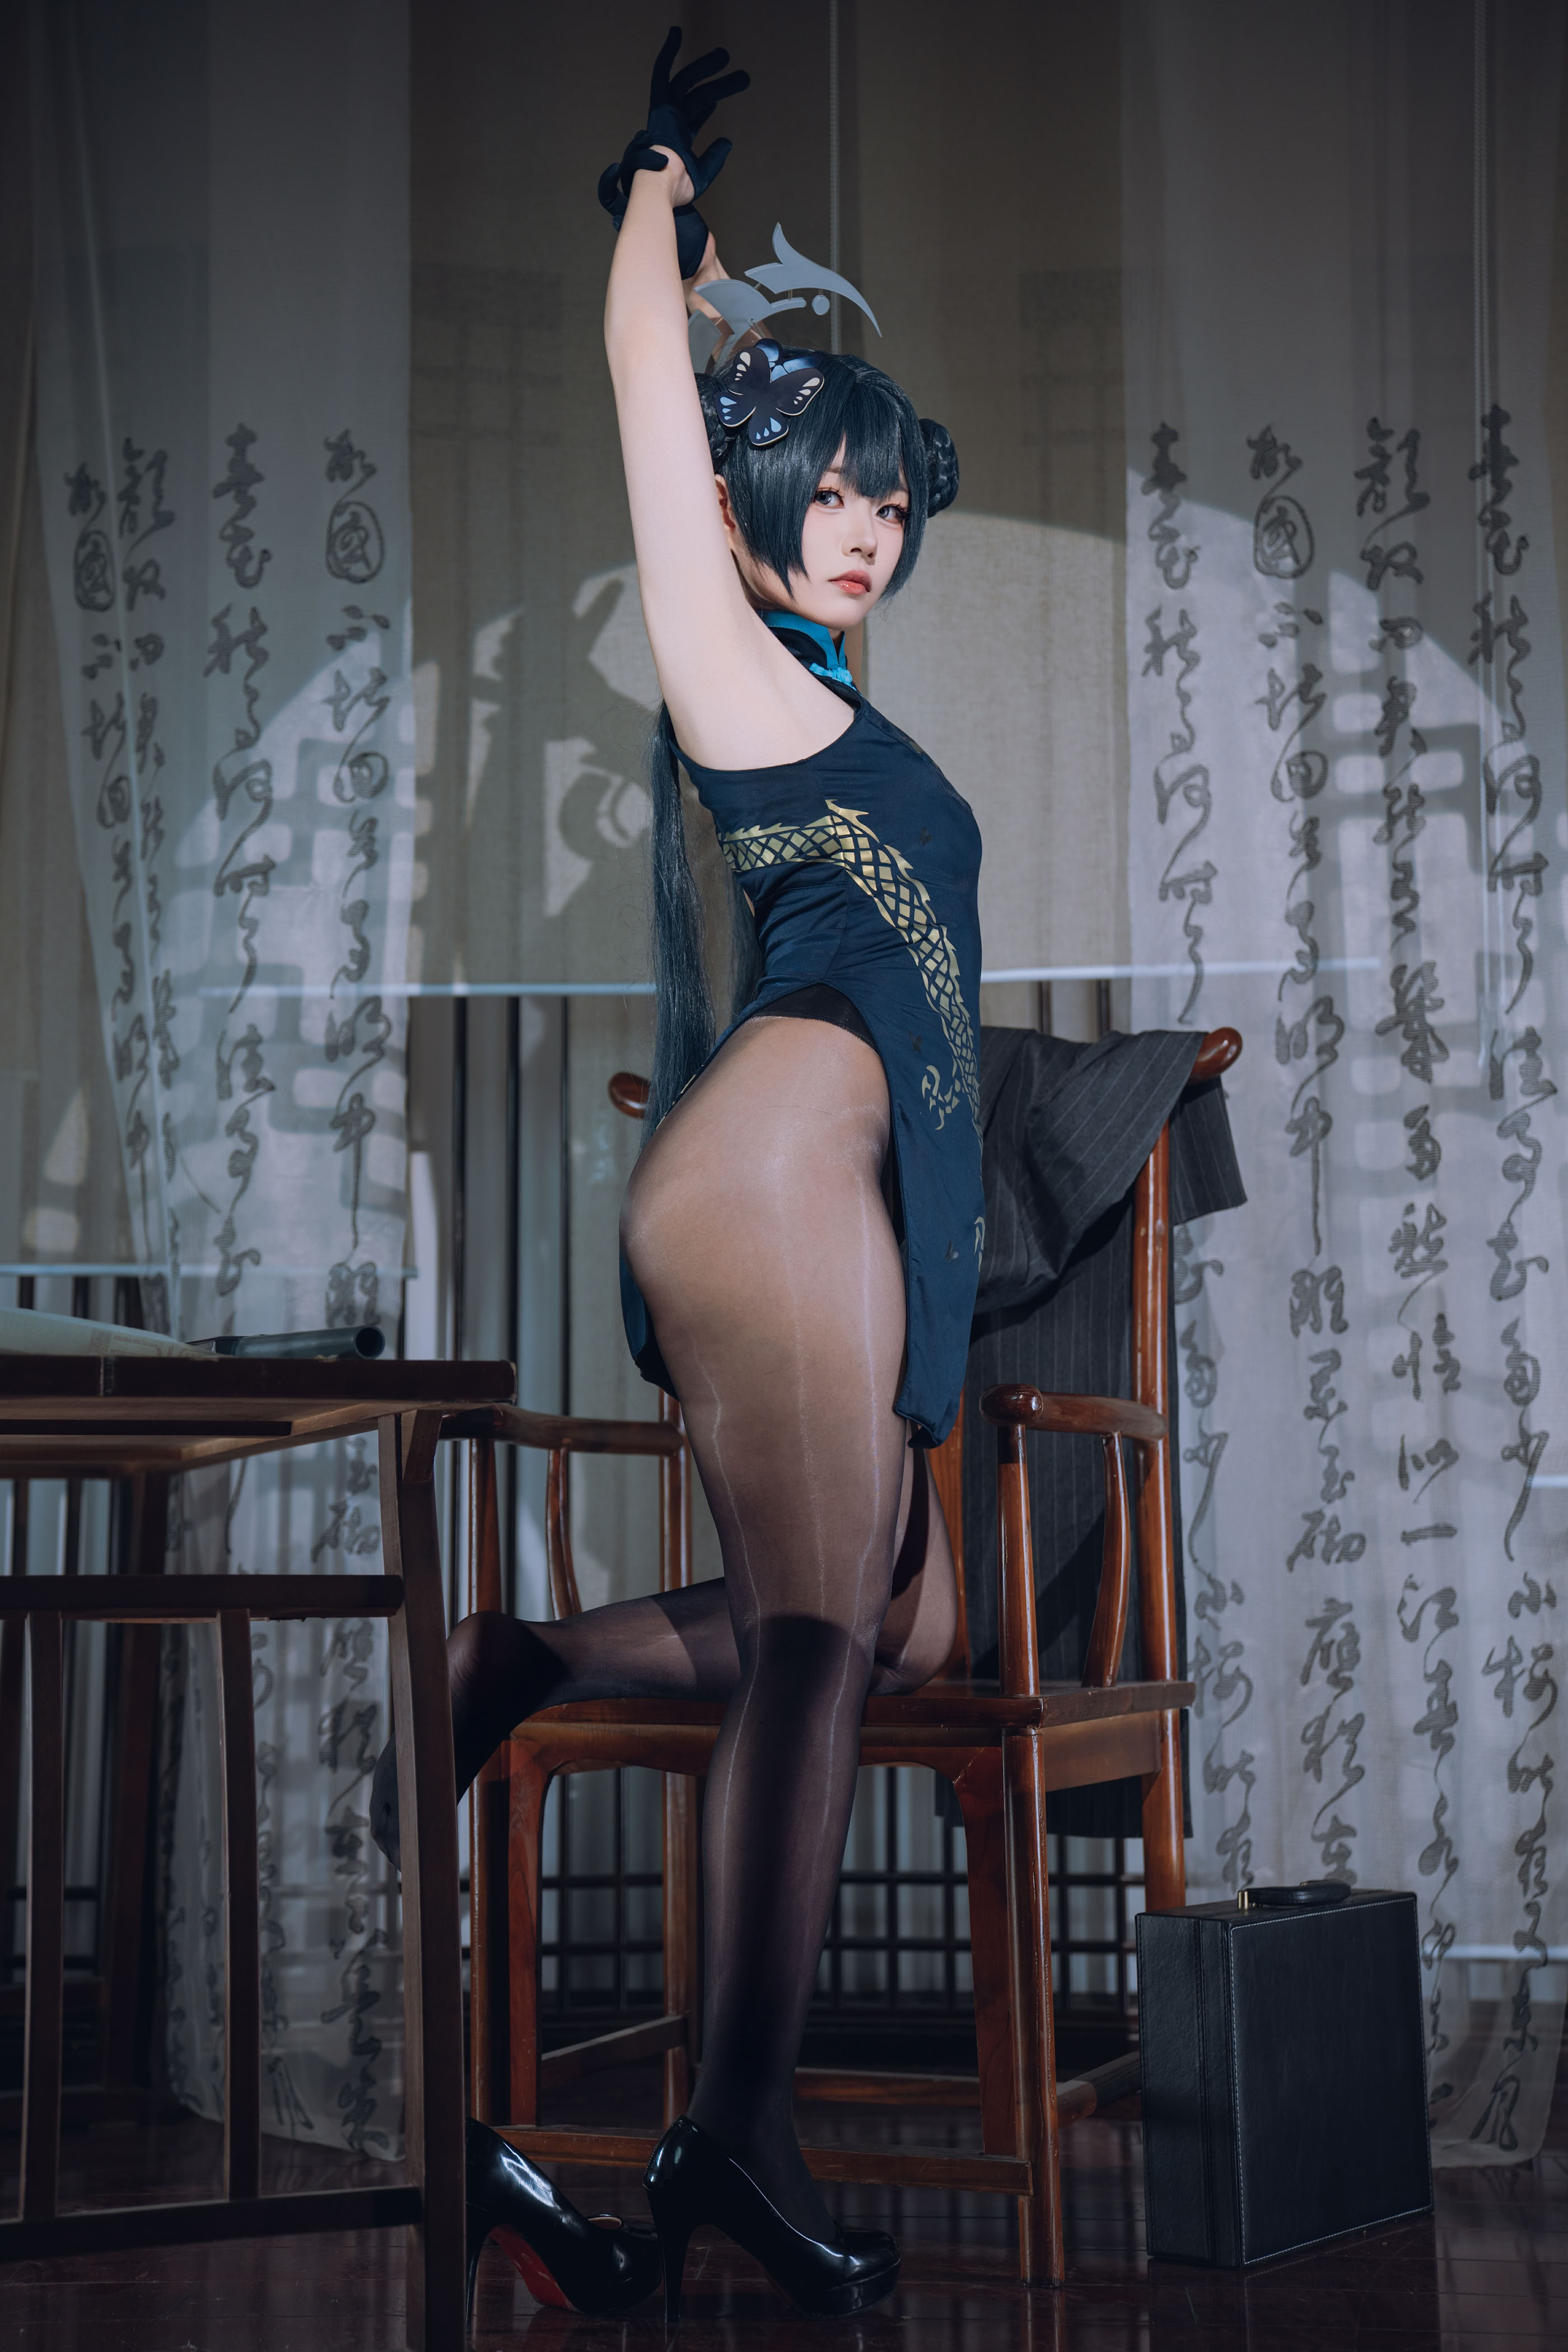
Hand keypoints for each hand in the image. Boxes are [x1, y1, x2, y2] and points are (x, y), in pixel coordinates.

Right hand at [598, 25, 748, 258]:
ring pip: (689, 82)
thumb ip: (715, 158)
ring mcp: (665, 112)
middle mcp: (671, 123)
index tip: (719, 99)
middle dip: (717, 83)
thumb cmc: (677, 188)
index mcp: (678, 139)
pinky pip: (662, 72)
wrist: (661, 186)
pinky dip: (667, 52)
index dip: (708, 104)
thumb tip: (728, 141)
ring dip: (708, 68)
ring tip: (727, 57)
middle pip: (697, 95)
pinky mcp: (660, 104)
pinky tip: (675, 32)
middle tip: (739, 75)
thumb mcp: (704, 174)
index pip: (695, 116)